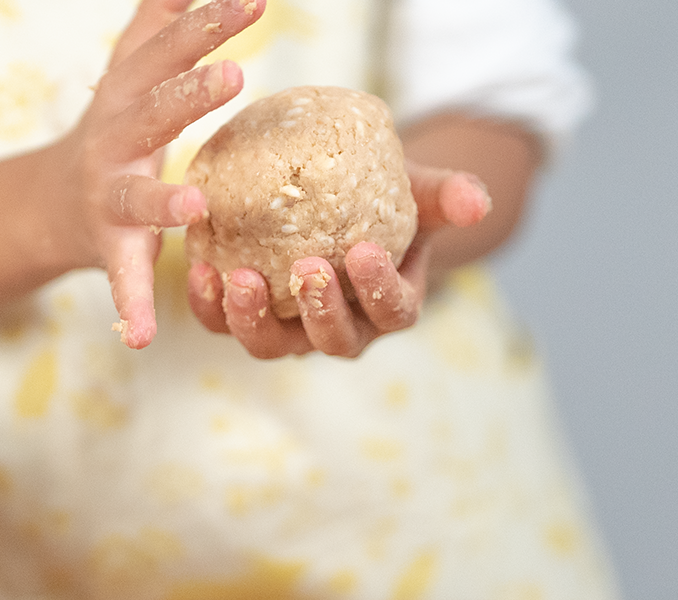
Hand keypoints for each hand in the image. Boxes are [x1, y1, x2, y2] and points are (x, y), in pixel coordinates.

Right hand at [38, 0, 264, 347]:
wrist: (50, 203)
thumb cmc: (113, 127)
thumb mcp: (128, 68)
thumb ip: (156, 19)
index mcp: (125, 95)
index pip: (167, 52)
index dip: (205, 25)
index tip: (253, 1)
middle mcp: (111, 140)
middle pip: (149, 114)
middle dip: (186, 95)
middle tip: (234, 76)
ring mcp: (105, 197)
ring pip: (133, 199)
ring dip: (161, 204)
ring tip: (195, 210)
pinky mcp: (107, 248)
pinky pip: (120, 278)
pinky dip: (128, 306)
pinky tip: (139, 336)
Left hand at [187, 162, 491, 357]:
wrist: (341, 200)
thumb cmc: (386, 196)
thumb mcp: (418, 189)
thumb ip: (447, 195)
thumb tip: (479, 200)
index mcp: (392, 305)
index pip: (393, 310)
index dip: (379, 290)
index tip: (364, 252)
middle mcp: (344, 329)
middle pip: (332, 341)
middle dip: (319, 312)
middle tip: (305, 269)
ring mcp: (293, 330)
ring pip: (271, 344)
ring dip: (251, 318)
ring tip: (236, 276)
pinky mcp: (248, 316)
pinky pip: (224, 322)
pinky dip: (209, 304)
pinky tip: (197, 269)